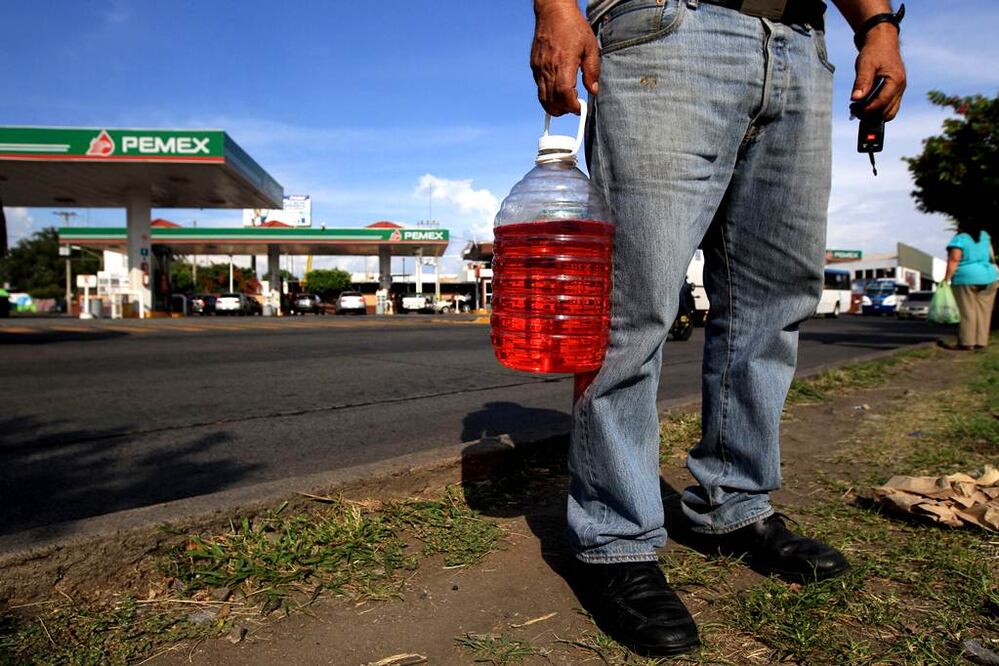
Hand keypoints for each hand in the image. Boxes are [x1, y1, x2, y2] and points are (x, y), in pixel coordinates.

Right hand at [531, 0, 598, 115]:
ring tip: (565, 103)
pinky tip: (557, 91)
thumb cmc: (573, 27)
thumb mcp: (590, 47)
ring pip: (542, 97)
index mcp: (563, 63)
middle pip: (552, 101)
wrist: (553, 11)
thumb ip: (592, 71)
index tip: (580, 108)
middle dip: (564, 109)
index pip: (564, 94)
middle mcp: (548, 68)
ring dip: (554, 106)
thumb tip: (593, 90)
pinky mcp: (534, 66)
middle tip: (574, 107)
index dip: (572, 106)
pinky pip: (539, 87)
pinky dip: (547, 95)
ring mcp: (539, 68)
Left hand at [851, 23, 905, 120]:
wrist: (882, 41)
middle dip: (870, 114)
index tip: (853, 108)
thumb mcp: (865, 64)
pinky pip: (888, 106)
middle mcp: (900, 87)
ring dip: (874, 114)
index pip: (882, 103)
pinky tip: (862, 105)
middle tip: (854, 110)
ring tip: (857, 108)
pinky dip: (876, 109)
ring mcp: (899, 90)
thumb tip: (855, 99)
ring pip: (889, 112)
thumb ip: (862, 81)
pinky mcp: (895, 90)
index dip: (867, 109)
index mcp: (896, 80)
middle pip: (887, 112)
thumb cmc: (874, 51)